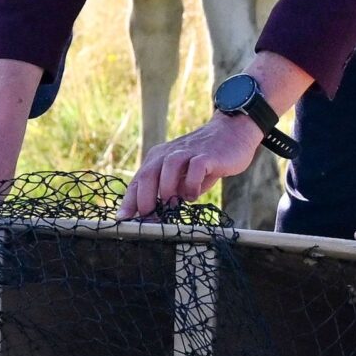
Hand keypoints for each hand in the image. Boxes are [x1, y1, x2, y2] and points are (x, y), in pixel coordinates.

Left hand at [119, 113, 263, 220]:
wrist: (232, 134)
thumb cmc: (204, 162)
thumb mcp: (182, 178)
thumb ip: (170, 193)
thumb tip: (156, 218)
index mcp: (158, 159)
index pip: (138, 181)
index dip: (129, 202)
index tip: (123, 221)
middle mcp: (168, 154)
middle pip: (148, 175)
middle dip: (144, 200)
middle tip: (147, 219)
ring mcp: (187, 153)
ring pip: (167, 168)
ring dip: (166, 190)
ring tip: (171, 206)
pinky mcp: (206, 155)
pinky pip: (194, 168)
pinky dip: (191, 184)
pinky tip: (194, 195)